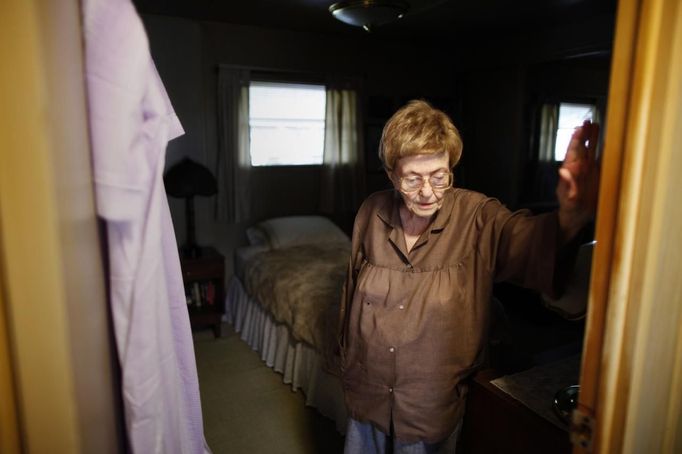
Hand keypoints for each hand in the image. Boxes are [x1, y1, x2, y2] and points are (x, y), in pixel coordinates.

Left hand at [556, 120, 599, 238]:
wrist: (577, 216)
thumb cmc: (569, 207)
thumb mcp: (568, 198)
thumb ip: (567, 184)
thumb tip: (563, 170)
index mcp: (571, 171)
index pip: (573, 151)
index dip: (576, 140)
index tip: (579, 128)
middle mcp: (580, 168)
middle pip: (583, 147)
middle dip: (585, 134)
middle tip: (588, 120)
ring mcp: (588, 171)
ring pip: (591, 151)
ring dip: (593, 139)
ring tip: (596, 125)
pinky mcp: (596, 175)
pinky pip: (600, 160)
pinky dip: (603, 150)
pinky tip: (606, 142)